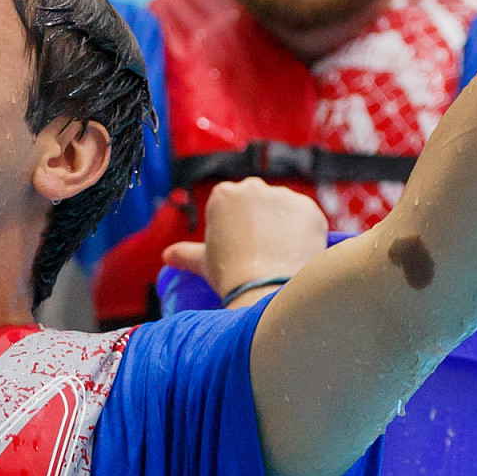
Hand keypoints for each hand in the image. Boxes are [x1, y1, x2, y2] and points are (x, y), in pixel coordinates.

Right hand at [161, 178, 325, 301]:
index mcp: (223, 195)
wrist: (265, 288)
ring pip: (285, 210)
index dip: (237, 229)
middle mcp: (253, 187)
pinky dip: (306, 235)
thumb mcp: (203, 263)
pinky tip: (297, 254)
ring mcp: (283, 196)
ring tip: (281, 256)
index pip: (233, 205)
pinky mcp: (309, 208)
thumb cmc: (230, 276)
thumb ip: (186, 254)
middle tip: (262, 253)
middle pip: (260, 202)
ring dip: (285, 227)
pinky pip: (308, 220)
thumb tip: (167, 257)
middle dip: (262, 222)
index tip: (240, 249)